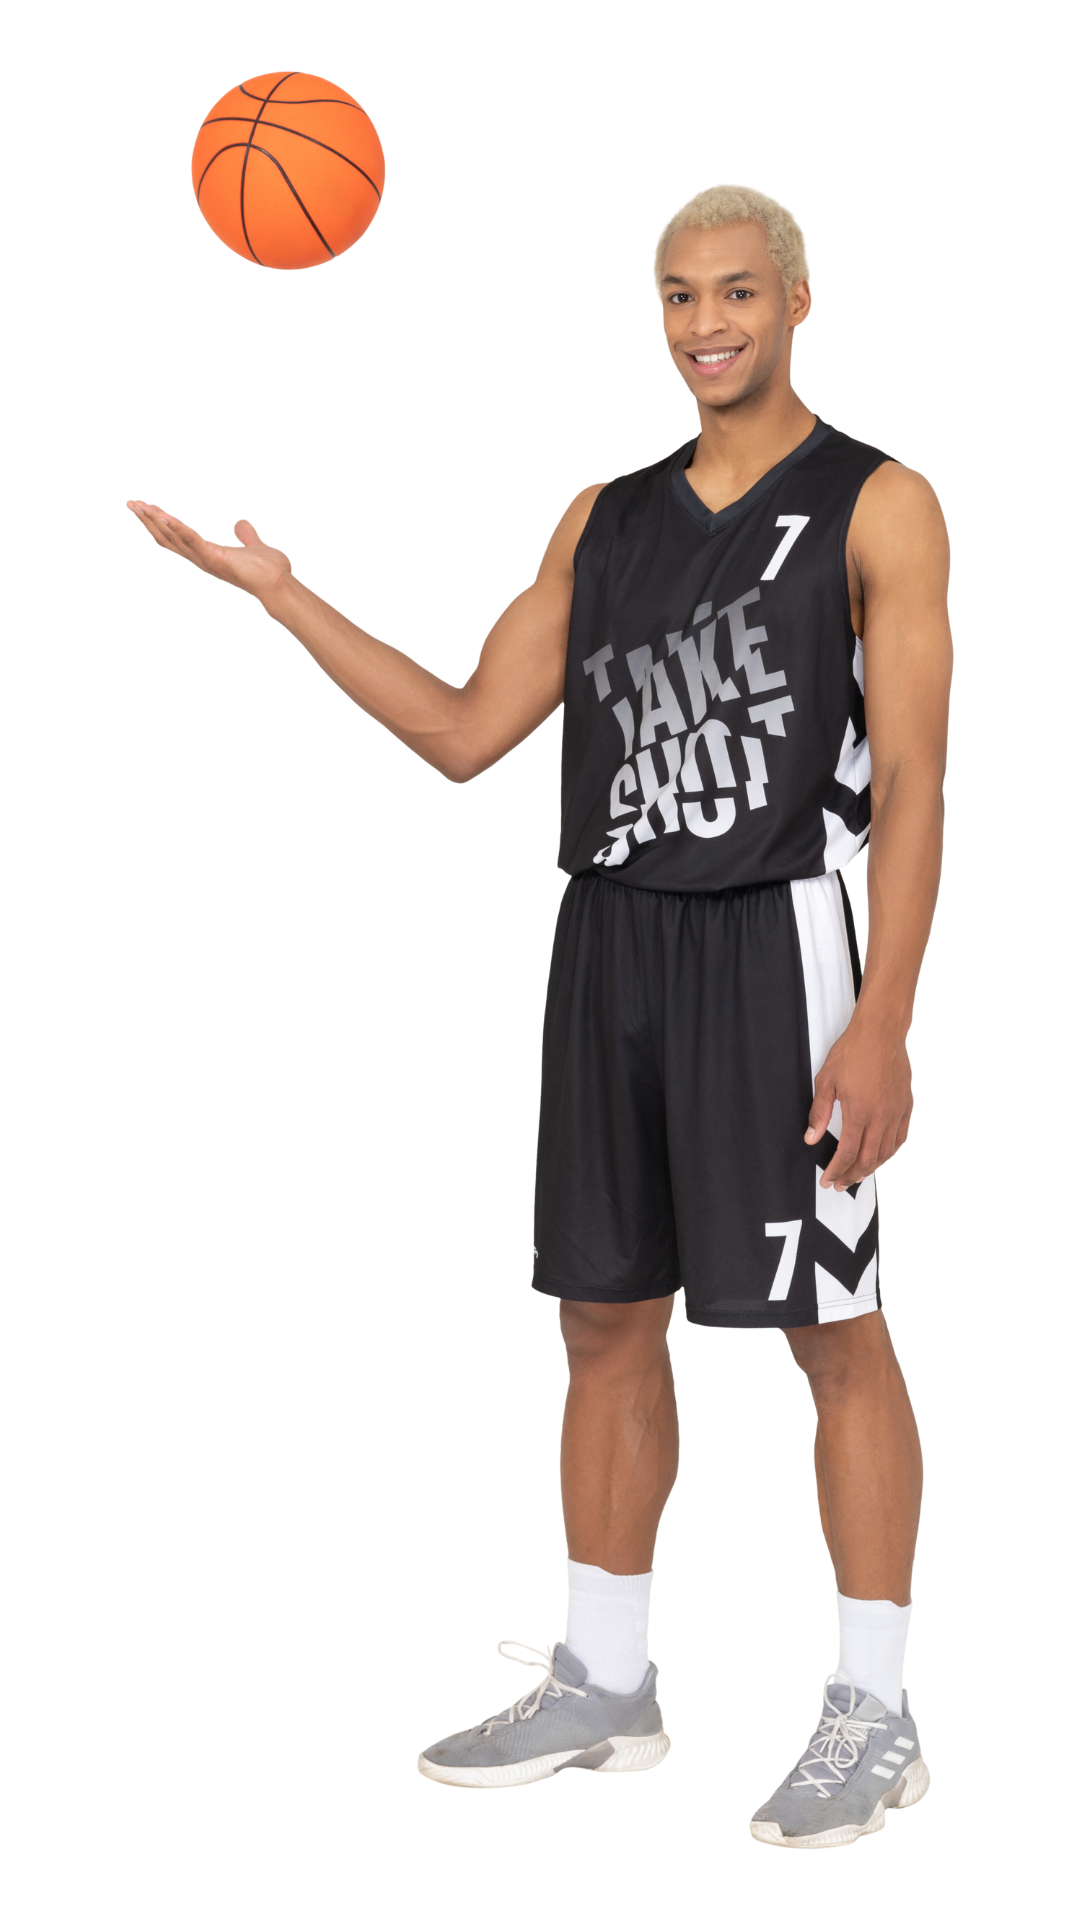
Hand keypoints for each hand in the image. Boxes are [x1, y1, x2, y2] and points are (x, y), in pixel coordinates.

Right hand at [125, 500, 294, 603]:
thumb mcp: (255, 544)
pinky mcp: (215, 559)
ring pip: (174, 539)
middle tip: (130, 503)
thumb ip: (247, 534)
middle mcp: (202, 559)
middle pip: (167, 538)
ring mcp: (206, 560)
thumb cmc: (270, 570)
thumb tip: (241, 522)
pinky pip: (192, 541)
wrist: (281, 583)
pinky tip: (163, 516)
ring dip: (155, 521)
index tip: (145, 507)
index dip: (159, 523)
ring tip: (138, 506)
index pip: (176, 538)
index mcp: (207, 554)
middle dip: (148, 520)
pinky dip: (178, 529)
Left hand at [804, 1014, 913, 1190]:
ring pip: (887, 1152)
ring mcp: (896, 1112)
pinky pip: (902, 1138)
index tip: (828, 1181)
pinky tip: (882, 1157)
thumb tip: (811, 1138)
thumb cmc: (852, 1051)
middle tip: (840, 1184)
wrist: (881, 1031)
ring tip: (858, 1175)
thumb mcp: (826, 1080)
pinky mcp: (907, 1105)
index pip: (848, 1153)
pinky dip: (891, 1153)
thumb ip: (819, 1113)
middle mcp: (881, 1116)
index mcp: (858, 1112)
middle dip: (852, 1176)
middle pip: (868, 1159)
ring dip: (871, 1168)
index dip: (837, 1171)